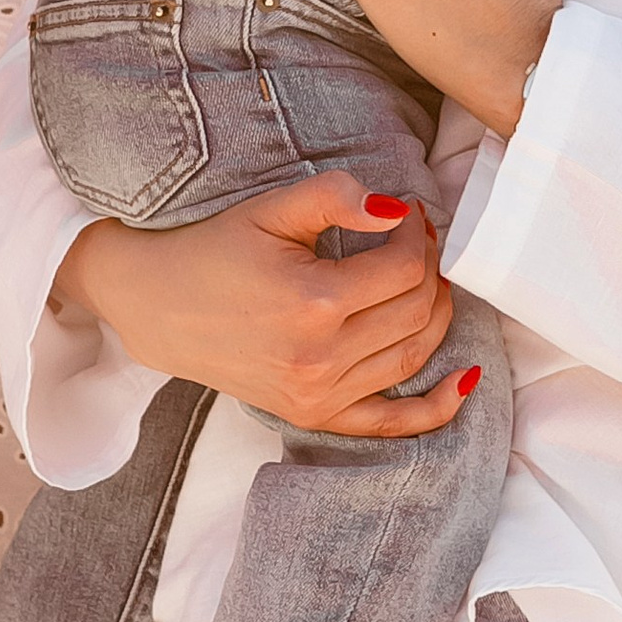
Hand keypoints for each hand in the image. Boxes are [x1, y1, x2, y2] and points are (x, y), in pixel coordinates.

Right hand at [63, 170, 471, 437]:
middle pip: (416, 311)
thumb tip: (396, 209)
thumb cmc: (213, 251)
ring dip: (436, 315)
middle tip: (417, 242)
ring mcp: (318, 394)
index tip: (408, 216)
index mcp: (312, 302)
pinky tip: (465, 380)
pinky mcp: (312, 414)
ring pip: (413, 356)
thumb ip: (336, 197)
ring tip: (426, 281)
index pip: (404, 268)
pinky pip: (390, 424)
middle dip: (429, 269)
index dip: (418, 236)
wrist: (156, 307)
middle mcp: (321, 357)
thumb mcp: (271, 210)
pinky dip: (436, 407)